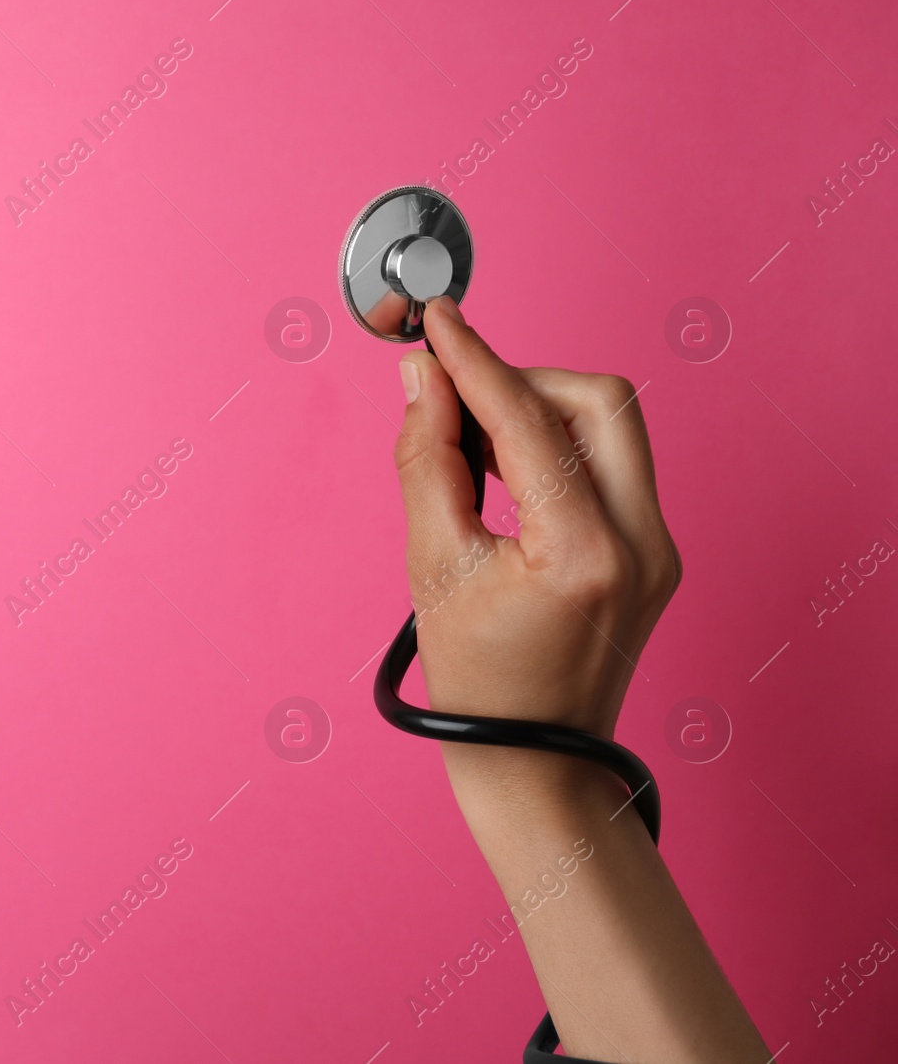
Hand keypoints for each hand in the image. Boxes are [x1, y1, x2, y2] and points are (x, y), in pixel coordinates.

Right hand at [393, 297, 680, 739]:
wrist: (536, 763)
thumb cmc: (478, 683)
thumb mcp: (432, 567)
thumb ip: (426, 461)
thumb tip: (422, 380)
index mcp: (587, 554)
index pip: (529, 420)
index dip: (474, 361)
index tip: (436, 321)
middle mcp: (645, 543)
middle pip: (597, 400)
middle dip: (520, 381)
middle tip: (452, 399)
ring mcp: (661, 547)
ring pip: (610, 425)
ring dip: (538, 411)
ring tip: (468, 444)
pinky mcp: (655, 551)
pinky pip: (609, 465)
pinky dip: (553, 448)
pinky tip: (502, 472)